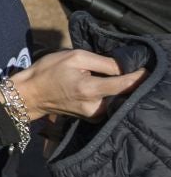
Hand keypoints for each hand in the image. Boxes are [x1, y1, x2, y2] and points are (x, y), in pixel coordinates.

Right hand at [8, 49, 143, 119]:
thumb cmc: (48, 72)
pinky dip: (110, 95)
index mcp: (91, 89)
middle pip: (125, 93)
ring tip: (112, 77)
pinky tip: (102, 87)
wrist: (29, 95)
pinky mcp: (92, 118)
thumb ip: (103, 62)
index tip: (146, 68)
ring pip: (118, 99)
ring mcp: (94, 115)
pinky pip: (109, 105)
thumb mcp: (74, 57)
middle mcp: (96, 106)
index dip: (140, 75)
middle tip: (127, 69)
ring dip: (119, 88)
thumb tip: (126, 66)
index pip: (126, 83)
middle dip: (128, 81)